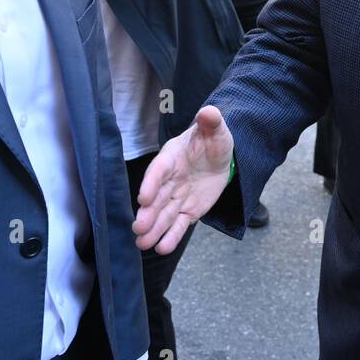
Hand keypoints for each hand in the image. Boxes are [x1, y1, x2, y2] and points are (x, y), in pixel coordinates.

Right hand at [133, 106, 233, 253]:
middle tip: (138, 228)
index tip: (143, 198)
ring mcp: (177, 197)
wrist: (221, 157)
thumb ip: (211, 121)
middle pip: (156, 198)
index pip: (159, 171)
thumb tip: (208, 112)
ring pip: (164, 215)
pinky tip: (162, 248)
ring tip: (143, 244)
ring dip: (154, 229)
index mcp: (171, 158)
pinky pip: (179, 225)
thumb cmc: (212, 140)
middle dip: (148, 214)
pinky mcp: (188, 211)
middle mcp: (170, 180)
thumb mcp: (215, 128)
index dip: (151, 184)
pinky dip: (172, 236)